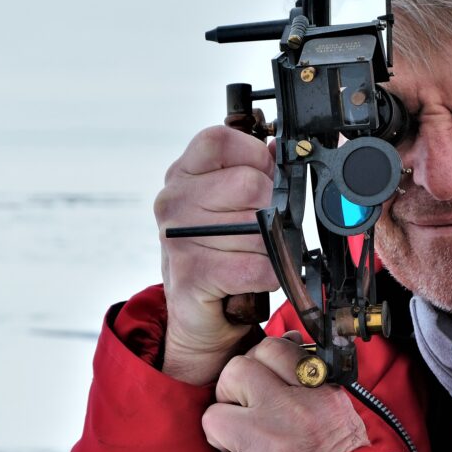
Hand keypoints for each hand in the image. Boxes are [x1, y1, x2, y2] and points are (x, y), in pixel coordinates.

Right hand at [154, 126, 278, 384]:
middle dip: (270, 209)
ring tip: (250, 255)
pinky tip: (255, 277)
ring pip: (259, 228)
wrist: (197, 310)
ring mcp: (178, 237)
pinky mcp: (192, 274)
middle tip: (258, 229)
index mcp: (182, 174)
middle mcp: (173, 201)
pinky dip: (269, 275)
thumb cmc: (216, 250)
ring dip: (269, 247)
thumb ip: (249, 171)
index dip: (254, 157)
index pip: (221, 141)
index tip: (261, 178)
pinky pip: (257, 266)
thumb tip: (278, 149)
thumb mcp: (226, 202)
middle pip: (251, 185)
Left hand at [201, 335, 369, 451]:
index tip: (258, 386)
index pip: (271, 348)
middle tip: (243, 419)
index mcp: (317, 392)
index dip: (256, 365)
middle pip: (234, 373)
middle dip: (230, 396)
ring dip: (223, 440)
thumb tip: (290, 340)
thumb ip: (310, 384)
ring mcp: (269, 442)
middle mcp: (292, 409)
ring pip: (213, 419)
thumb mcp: (339, 415)